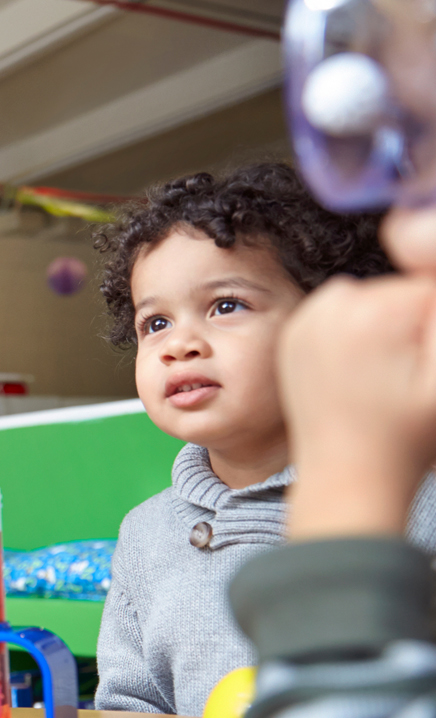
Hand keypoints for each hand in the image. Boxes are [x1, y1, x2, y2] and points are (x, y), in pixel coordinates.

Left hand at [279, 273, 435, 539]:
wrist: (347, 477)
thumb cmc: (405, 438)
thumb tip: (420, 240)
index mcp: (372, 311)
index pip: (432, 288)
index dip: (435, 328)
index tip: (423, 368)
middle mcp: (331, 305)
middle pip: (401, 293)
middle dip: (412, 330)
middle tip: (402, 382)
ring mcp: (307, 318)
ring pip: (376, 304)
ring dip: (386, 335)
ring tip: (380, 383)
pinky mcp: (296, 333)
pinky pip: (347, 318)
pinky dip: (358, 340)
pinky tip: (357, 377)